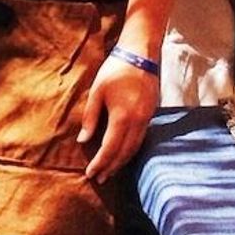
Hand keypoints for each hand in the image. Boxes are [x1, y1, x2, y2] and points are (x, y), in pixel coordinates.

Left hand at [78, 55, 157, 182]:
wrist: (140, 55)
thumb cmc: (115, 70)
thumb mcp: (97, 92)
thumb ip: (90, 118)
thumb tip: (83, 140)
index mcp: (122, 116)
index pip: (110, 148)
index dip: (100, 163)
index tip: (91, 174)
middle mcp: (137, 122)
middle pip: (124, 153)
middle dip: (111, 167)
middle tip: (100, 179)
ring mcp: (146, 119)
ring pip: (134, 148)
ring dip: (122, 162)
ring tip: (110, 171)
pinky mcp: (150, 115)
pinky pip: (141, 139)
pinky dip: (130, 151)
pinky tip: (122, 154)